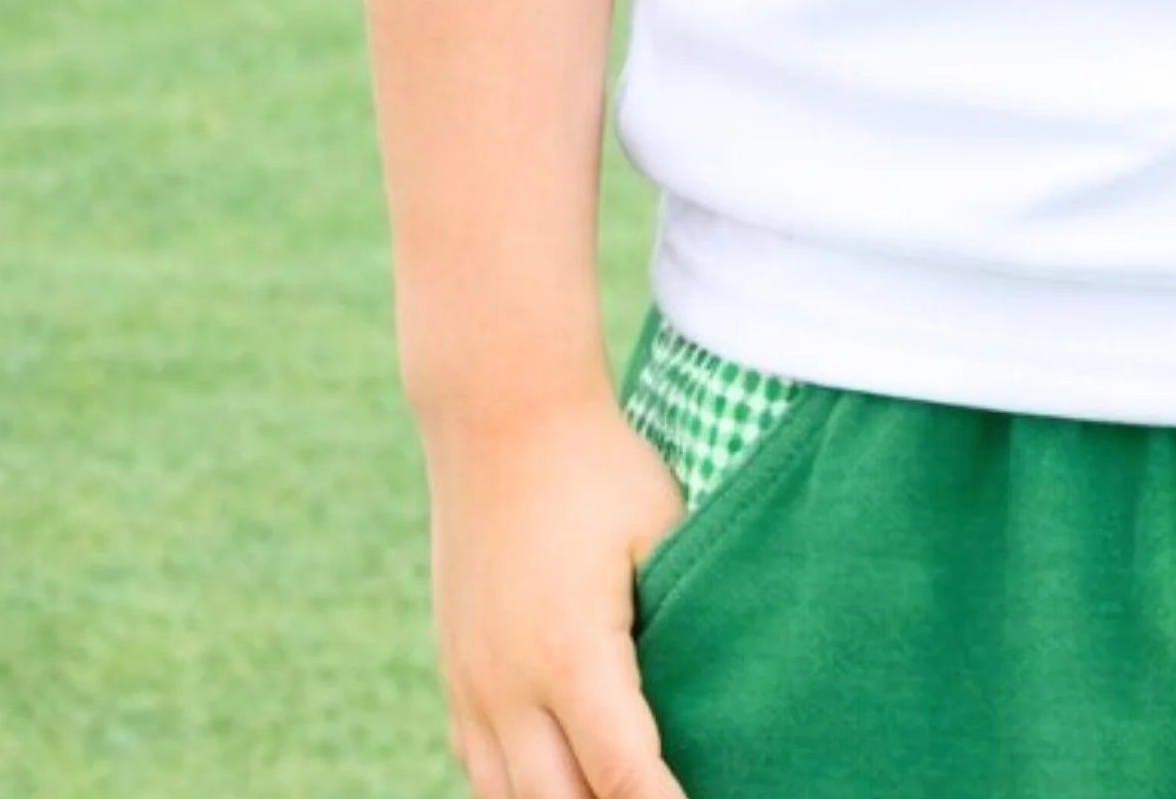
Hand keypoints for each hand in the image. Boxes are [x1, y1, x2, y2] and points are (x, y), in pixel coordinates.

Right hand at [423, 387, 693, 798]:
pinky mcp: (454, 670)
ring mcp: (472, 681)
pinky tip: (556, 785)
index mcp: (570, 650)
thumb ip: (682, 614)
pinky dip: (518, 790)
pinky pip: (478, 766)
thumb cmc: (598, 467)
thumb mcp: (659, 530)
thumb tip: (721, 678)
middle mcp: (510, 682)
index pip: (623, 772)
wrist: (499, 414)